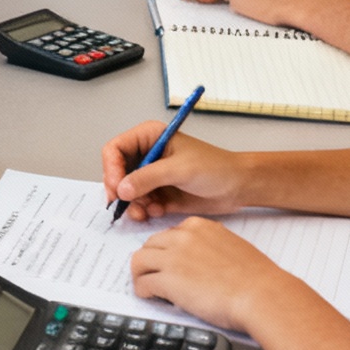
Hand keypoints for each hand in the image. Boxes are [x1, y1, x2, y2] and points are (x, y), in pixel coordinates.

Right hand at [98, 130, 250, 222]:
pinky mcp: (158, 194)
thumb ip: (148, 178)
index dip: (111, 169)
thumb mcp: (180, 169)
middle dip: (121, 191)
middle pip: (117, 172)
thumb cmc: (215, 168)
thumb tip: (122, 189)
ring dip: (133, 204)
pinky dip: (145, 210)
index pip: (115, 149)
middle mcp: (147, 155)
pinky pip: (140, 204)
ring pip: (126, 192)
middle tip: (128, 205)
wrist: (238, 187)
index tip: (116, 188)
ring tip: (147, 211)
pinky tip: (160, 211)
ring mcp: (152, 176)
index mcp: (149, 137)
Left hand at [130, 217, 299, 333]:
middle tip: (155, 276)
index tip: (169, 263)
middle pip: (150, 244)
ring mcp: (173, 257)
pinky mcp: (167, 280)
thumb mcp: (232, 247)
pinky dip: (143, 291)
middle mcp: (183, 237)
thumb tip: (201, 262)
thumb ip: (211, 247)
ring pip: (139, 261)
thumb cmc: (256, 278)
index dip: (167, 251)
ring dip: (141, 275)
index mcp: (199, 226)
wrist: (261, 294)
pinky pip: (142, 282)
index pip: (170, 234)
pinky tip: (151, 297)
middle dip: (151, 261)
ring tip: (148, 287)